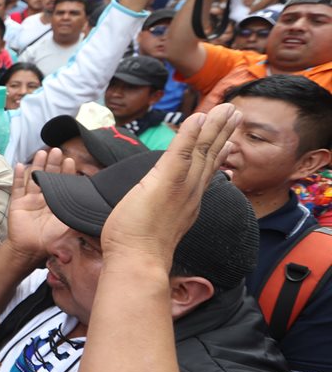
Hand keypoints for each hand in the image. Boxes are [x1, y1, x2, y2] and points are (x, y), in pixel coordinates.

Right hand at [7, 149, 75, 261]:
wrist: (29, 251)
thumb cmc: (50, 242)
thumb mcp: (69, 234)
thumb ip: (83, 227)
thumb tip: (102, 225)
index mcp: (57, 204)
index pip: (63, 184)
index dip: (66, 172)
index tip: (70, 160)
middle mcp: (44, 200)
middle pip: (48, 177)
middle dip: (53, 163)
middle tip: (56, 150)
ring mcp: (30, 201)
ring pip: (34, 179)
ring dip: (37, 165)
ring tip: (41, 153)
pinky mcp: (17, 204)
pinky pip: (17, 188)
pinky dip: (18, 176)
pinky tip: (21, 165)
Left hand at [100, 103, 240, 265]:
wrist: (137, 263)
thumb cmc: (136, 250)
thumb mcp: (153, 225)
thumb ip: (156, 211)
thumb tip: (149, 204)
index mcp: (187, 203)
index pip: (204, 172)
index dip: (216, 153)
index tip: (227, 141)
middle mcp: (190, 194)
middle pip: (210, 157)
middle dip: (222, 133)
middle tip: (234, 113)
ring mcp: (180, 188)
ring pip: (202, 151)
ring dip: (214, 127)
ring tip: (227, 108)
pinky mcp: (166, 183)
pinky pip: (181, 153)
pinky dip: (190, 134)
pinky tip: (199, 118)